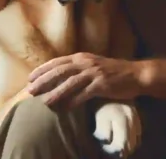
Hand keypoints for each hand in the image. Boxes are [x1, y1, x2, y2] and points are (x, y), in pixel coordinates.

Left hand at [26, 52, 143, 108]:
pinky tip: (64, 109)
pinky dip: (73, 102)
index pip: (58, 62)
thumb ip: (78, 68)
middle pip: (60, 71)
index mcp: (82, 57)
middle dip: (44, 81)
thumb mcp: (93, 65)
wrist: (135, 74)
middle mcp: (86, 63)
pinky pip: (84, 94)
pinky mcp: (102, 85)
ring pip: (70, 83)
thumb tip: (58, 78)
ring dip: (56, 93)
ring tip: (44, 102)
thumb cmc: (113, 71)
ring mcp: (94, 73)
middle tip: (31, 91)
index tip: (30, 78)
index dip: (43, 70)